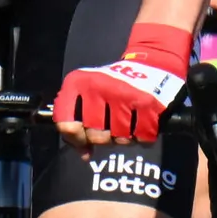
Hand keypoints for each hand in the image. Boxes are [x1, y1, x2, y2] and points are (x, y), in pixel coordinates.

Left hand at [55, 22, 190, 147]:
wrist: (150, 64)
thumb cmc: (112, 87)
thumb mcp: (87, 96)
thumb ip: (77, 125)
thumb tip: (84, 153)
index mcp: (78, 83)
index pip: (67, 125)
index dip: (76, 139)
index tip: (84, 138)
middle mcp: (98, 86)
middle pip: (95, 136)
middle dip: (104, 138)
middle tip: (110, 127)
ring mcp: (123, 93)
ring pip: (119, 139)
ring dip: (124, 138)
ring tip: (127, 124)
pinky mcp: (147, 102)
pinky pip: (141, 137)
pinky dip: (143, 137)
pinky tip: (141, 125)